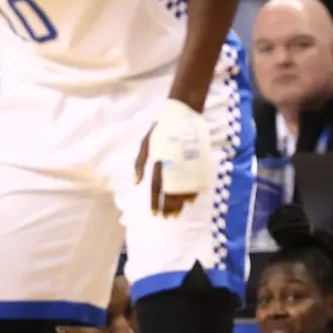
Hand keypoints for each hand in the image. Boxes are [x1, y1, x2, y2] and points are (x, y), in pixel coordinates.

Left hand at [134, 98, 207, 217]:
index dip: (155, 203)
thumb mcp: (145, 144)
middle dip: (168, 207)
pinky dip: (194, 192)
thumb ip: (139, 164)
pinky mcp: (198, 161)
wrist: (183, 114)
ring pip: (184, 188)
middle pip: (170, 192)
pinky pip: (196, 180)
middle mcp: (172, 165)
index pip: (156, 188)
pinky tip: (190, 201)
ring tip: (178, 213)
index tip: (155, 215)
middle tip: (168, 218)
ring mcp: (186, 163)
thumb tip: (135, 183)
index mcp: (159, 161)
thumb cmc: (162, 129)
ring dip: (180, 204)